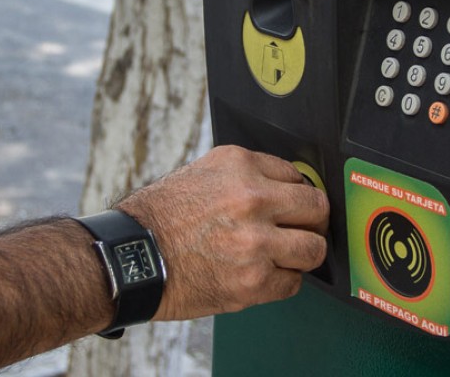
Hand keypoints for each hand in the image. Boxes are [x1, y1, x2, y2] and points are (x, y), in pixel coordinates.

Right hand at [116, 145, 329, 319]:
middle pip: (317, 208)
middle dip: (313, 220)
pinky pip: (293, 283)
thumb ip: (247, 175)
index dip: (297, 193)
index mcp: (240, 166)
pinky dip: (283, 281)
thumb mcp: (202, 172)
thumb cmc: (162, 217)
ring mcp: (255, 242)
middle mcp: (252, 199)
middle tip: (304, 228)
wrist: (133, 258)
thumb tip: (284, 186)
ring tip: (287, 254)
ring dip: (304, 253)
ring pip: (314, 248)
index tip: (295, 204)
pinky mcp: (253, 281)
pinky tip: (263, 273)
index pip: (298, 175)